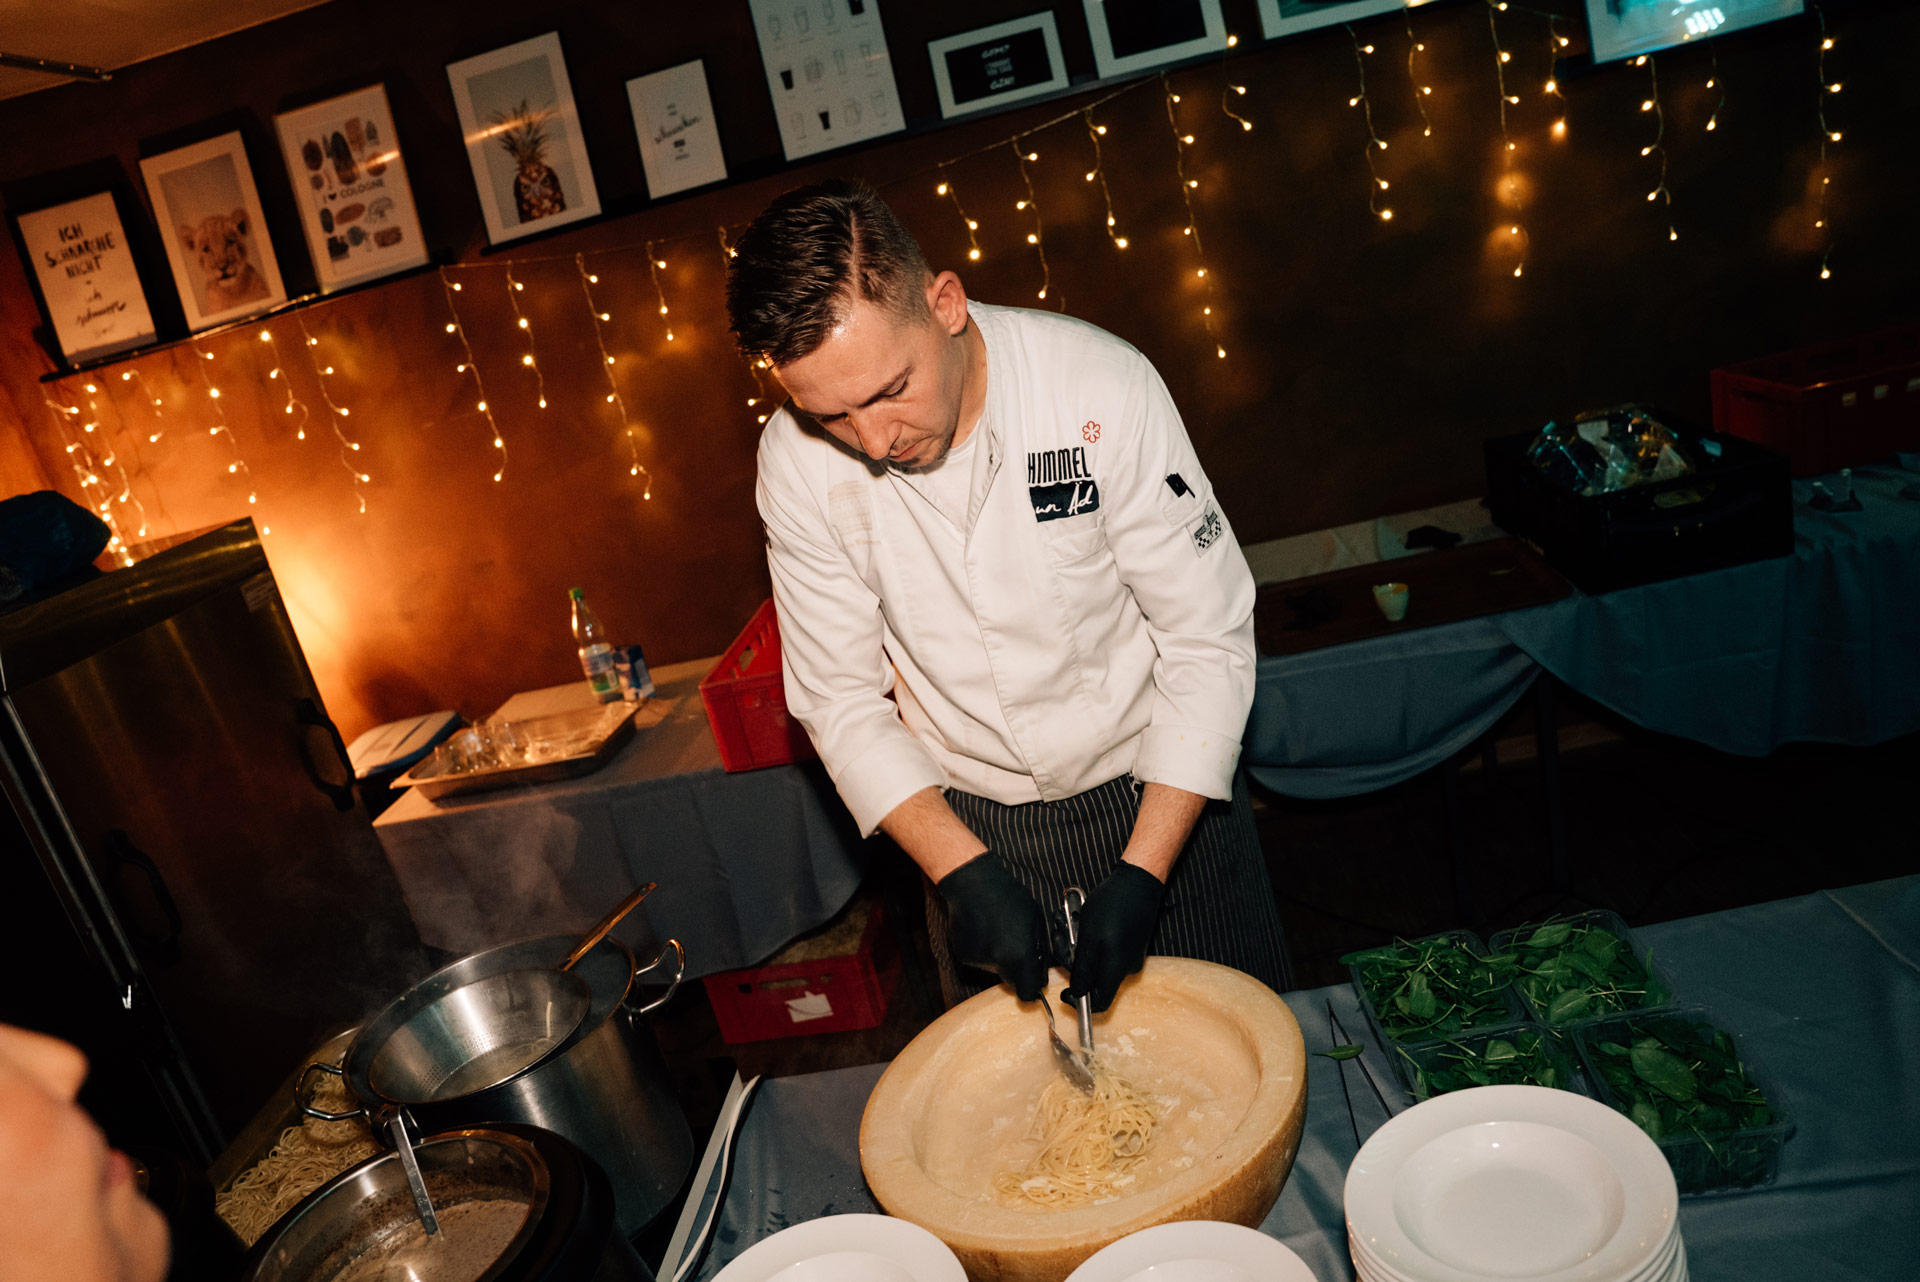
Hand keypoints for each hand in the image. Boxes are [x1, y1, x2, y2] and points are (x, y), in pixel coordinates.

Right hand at [937, 853, 1054, 1000]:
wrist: (973, 886)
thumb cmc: (1009, 898)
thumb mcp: (1035, 921)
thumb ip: (1038, 950)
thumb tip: (1039, 970)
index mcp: (1019, 956)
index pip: (1028, 992)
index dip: (1033, 988)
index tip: (1033, 979)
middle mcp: (998, 963)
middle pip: (1011, 980)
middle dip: (1016, 970)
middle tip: (1015, 946)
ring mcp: (978, 961)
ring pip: (994, 969)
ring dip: (998, 956)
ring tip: (996, 930)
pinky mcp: (963, 956)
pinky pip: (979, 960)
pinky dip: (983, 950)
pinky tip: (983, 930)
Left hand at [1062, 863, 1165, 1013]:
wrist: (1138, 881)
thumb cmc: (1113, 907)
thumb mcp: (1089, 939)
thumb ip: (1083, 970)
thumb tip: (1078, 992)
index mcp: (1117, 970)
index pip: (1100, 1002)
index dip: (1080, 1001)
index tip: (1064, 991)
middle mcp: (1126, 967)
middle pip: (1094, 979)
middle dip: (1072, 960)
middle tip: (1061, 937)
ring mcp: (1129, 954)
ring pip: (1096, 960)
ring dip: (1078, 945)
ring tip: (1067, 921)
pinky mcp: (1129, 941)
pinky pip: (1105, 948)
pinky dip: (1090, 938)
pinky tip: (1080, 919)